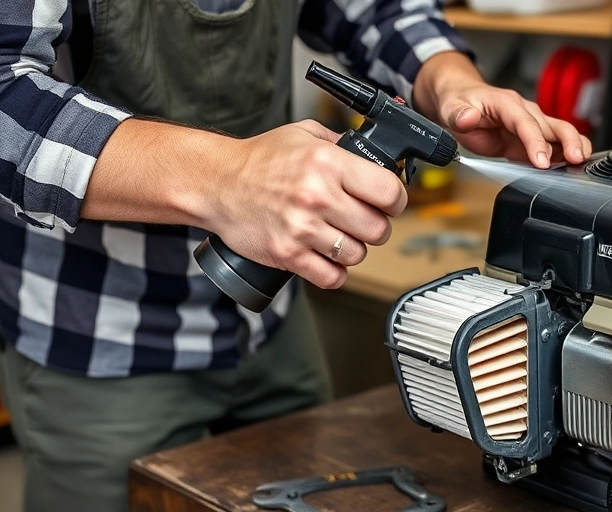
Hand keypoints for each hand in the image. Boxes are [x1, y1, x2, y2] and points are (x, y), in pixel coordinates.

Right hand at [209, 120, 404, 289]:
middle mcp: (318, 196)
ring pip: (357, 255)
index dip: (395, 200)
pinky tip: (325, 256)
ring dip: (352, 248)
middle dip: (375, 226)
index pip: (390, 192)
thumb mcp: (304, 135)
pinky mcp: (288, 254)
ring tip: (337, 235)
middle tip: (360, 219)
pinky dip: (334, 271)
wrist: (216, 183)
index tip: (388, 202)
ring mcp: (303, 228)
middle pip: (378, 229)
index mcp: (328, 163)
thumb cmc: (259, 160)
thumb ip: (343, 144)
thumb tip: (378, 156)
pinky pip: (332, 277)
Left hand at [413, 52, 591, 168]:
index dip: (536, 141)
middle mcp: (525, 112)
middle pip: (554, 125)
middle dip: (568, 141)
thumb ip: (460, 114)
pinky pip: (554, 146)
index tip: (541, 161)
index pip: (526, 122)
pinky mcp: (532, 139)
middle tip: (575, 160)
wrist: (462, 100)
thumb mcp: (452, 107)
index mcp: (507, 103)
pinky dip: (565, 157)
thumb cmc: (460, 102)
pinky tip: (571, 169)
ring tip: (582, 164)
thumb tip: (468, 117)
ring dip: (574, 147)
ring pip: (561, 133)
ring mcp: (532, 126)